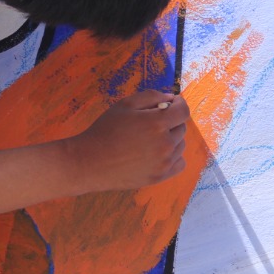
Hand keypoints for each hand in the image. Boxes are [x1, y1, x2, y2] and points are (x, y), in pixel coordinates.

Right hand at [67, 90, 188, 191]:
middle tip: (152, 122)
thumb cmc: (105, 130)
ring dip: (171, 139)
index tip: (171, 104)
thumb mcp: (124, 105)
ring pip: (180, 145)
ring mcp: (164, 163)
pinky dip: (173, 157)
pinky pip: (179, 163)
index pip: (183, 111)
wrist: (90, 162)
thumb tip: (170, 98)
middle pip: (181, 127)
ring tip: (150, 139)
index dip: (179, 104)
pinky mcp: (160, 177)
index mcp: (157, 124)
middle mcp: (165, 144)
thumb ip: (150, 96)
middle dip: (171, 121)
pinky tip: (158, 154)